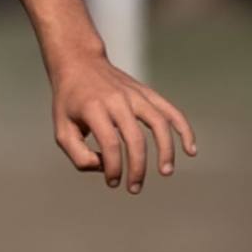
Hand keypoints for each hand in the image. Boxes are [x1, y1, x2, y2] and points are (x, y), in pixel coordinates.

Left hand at [51, 53, 196, 192]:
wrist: (79, 63)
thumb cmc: (69, 102)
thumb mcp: (61, 129)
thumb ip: (78, 155)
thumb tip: (104, 167)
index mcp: (94, 109)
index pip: (110, 144)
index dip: (113, 168)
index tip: (112, 182)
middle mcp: (117, 100)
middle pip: (135, 138)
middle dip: (137, 168)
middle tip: (135, 188)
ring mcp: (135, 95)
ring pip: (159, 123)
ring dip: (166, 150)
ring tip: (166, 172)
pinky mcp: (147, 93)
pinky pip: (170, 111)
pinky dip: (183, 129)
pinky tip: (190, 149)